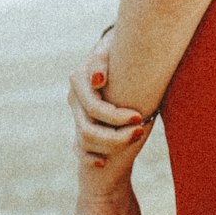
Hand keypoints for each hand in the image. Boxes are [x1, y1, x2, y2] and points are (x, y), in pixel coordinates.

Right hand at [68, 33, 152, 169]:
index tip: (138, 117)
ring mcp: (77, 113)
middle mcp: (75, 97)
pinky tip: (104, 162)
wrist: (121, 55)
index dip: (115, 117)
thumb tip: (97, 80)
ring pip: (84, 140)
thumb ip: (102, 63)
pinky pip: (79, 149)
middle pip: (88, 128)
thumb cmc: (122, 51)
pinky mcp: (81, 126)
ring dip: (110, 144)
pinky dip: (90, 158)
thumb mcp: (114, 52)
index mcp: (80, 78)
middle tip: (140, 129)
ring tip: (137, 137)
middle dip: (115, 134)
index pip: (94, 108)